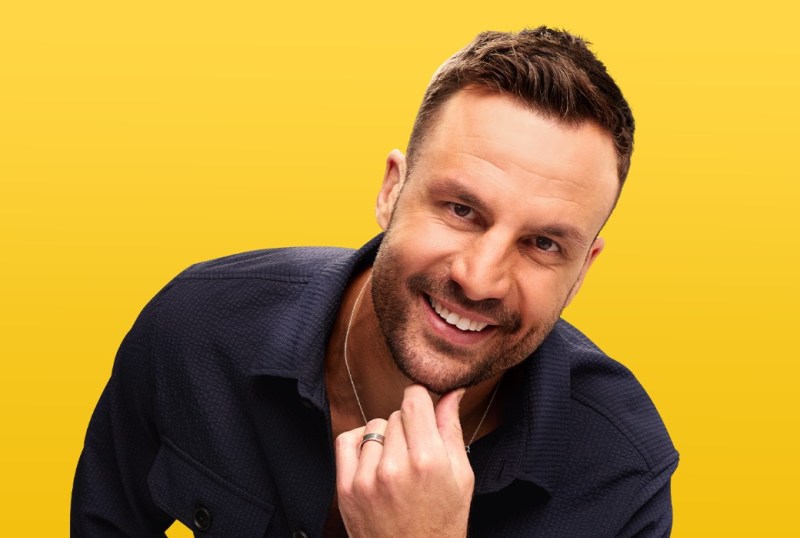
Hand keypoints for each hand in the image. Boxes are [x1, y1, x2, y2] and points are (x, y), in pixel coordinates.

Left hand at [335, 385, 473, 537]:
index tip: (422, 410)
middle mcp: (395, 467)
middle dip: (407, 426)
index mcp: (429, 461)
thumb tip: (453, 391)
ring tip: (396, 463)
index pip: (414, 400)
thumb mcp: (461, 477)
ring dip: (384, 438)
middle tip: (415, 452)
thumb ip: (452, 429)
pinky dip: (359, 443)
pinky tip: (373, 460)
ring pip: (373, 427)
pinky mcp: (346, 489)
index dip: (420, 399)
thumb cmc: (443, 523)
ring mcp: (367, 479)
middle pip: (395, 414)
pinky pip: (346, 441)